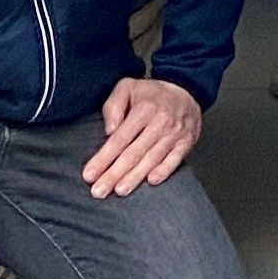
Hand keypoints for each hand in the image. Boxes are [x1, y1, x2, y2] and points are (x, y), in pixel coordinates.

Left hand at [82, 75, 203, 194]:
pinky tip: (152, 181)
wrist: (187, 90)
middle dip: (114, 174)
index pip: (120, 139)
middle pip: (133, 153)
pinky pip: (175, 159)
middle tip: (99, 191)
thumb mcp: (127, 87)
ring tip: (120, 191)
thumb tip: (109, 130)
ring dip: (135, 176)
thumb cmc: (151, 94)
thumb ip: (113, 105)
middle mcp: (160, 122)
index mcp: (143, 109)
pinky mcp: (186, 142)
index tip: (89, 175)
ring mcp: (174, 133)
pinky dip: (165, 170)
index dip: (104, 158)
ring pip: (152, 158)